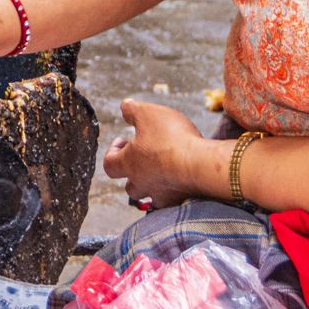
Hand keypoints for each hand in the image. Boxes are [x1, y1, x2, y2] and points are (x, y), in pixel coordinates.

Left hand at [102, 99, 218, 209]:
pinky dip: (173, 193)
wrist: (200, 164)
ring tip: (162, 172)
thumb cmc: (171, 138)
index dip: (112, 151)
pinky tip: (181, 182)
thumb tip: (124, 107)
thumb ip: (131, 109)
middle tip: (144, 158)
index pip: (109, 164)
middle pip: (130, 187)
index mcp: (129, 163)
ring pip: (150, 197)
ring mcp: (161, 194)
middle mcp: (141, 183)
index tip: (124, 140)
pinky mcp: (180, 199)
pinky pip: (172, 201)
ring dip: (152, 186)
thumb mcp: (147, 113)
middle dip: (133, 174)